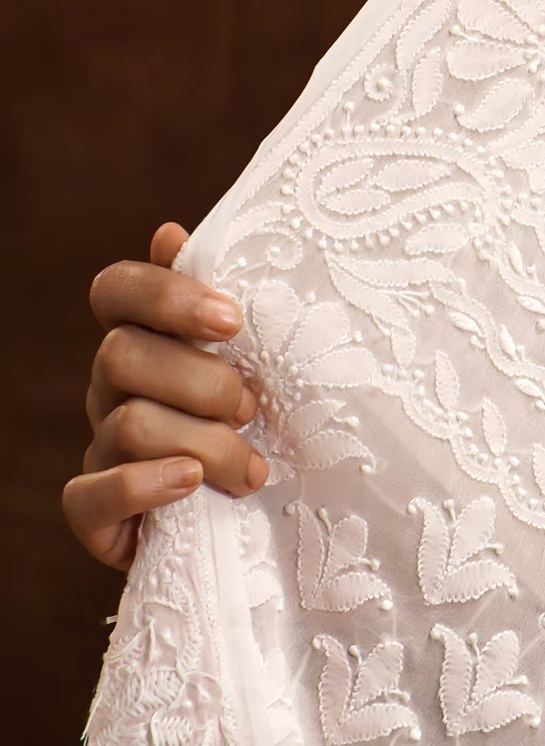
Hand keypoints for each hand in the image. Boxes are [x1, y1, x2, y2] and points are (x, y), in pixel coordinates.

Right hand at [63, 221, 266, 571]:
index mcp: (140, 336)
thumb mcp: (248, 355)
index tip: (234, 321)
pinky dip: (147, 486)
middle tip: (252, 406)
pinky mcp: (92, 513)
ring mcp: (97, 447)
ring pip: (129, 425)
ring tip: (252, 467)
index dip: (167, 297)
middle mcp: (107, 387)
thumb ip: (213, 299)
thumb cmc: (251, 416)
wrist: (248, 513)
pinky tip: (193, 483)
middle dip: (201, 382)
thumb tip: (169, 231)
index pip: (114, 289)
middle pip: (120, 356)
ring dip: (205, 445)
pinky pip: (90, 496)